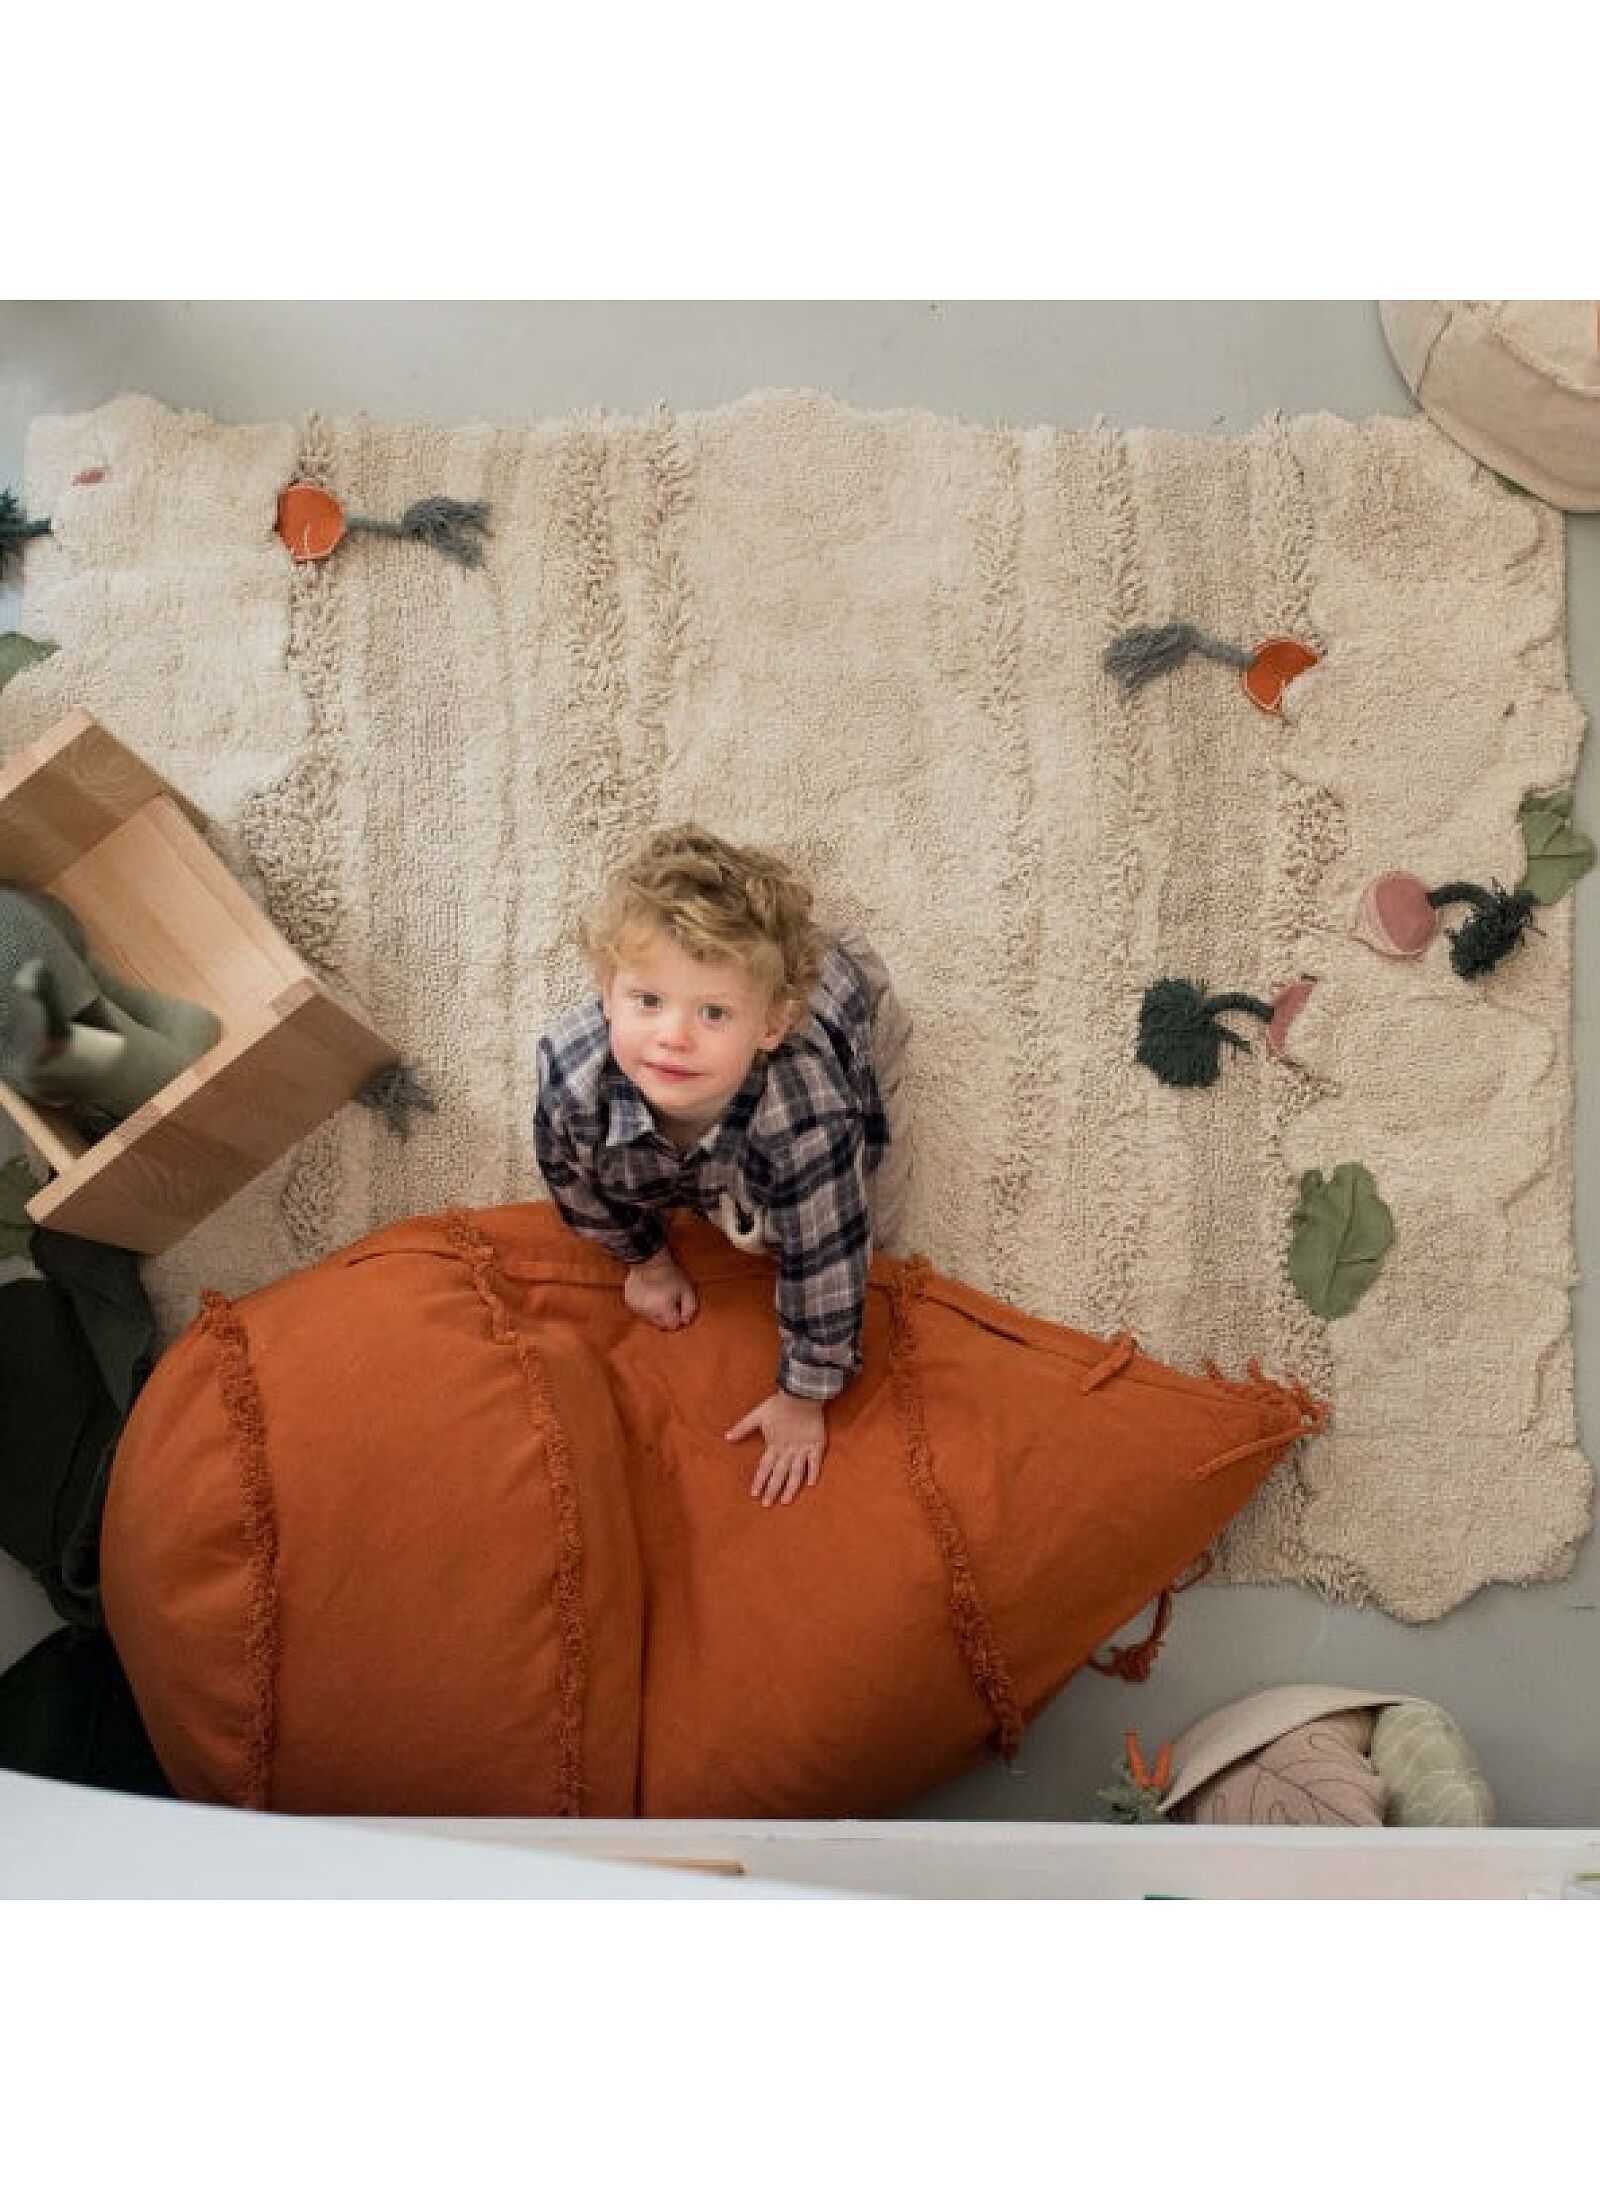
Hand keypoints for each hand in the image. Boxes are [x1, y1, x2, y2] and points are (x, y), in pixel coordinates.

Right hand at [624, 1249, 697, 1330]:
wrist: (649, 1259)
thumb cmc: (671, 1273)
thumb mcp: (687, 1289)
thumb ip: (691, 1308)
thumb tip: (685, 1321)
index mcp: (662, 1308)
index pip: (672, 1325)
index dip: (678, 1317)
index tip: (679, 1306)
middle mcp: (647, 1311)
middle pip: (660, 1324)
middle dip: (667, 1316)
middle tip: (669, 1300)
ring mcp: (635, 1307)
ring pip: (649, 1318)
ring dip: (655, 1311)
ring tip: (658, 1295)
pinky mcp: (628, 1301)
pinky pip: (639, 1310)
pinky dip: (645, 1305)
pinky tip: (649, 1293)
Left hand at [726, 1391, 827, 1506]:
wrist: (802, 1395)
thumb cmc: (779, 1405)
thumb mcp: (757, 1414)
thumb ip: (743, 1427)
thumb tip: (727, 1437)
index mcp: (774, 1445)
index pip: (764, 1467)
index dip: (759, 1481)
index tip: (754, 1494)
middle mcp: (787, 1450)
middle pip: (779, 1474)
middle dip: (772, 1490)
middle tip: (767, 1504)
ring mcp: (802, 1449)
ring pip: (796, 1472)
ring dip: (790, 1487)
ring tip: (785, 1501)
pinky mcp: (816, 1444)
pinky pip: (815, 1462)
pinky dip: (813, 1473)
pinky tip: (810, 1484)